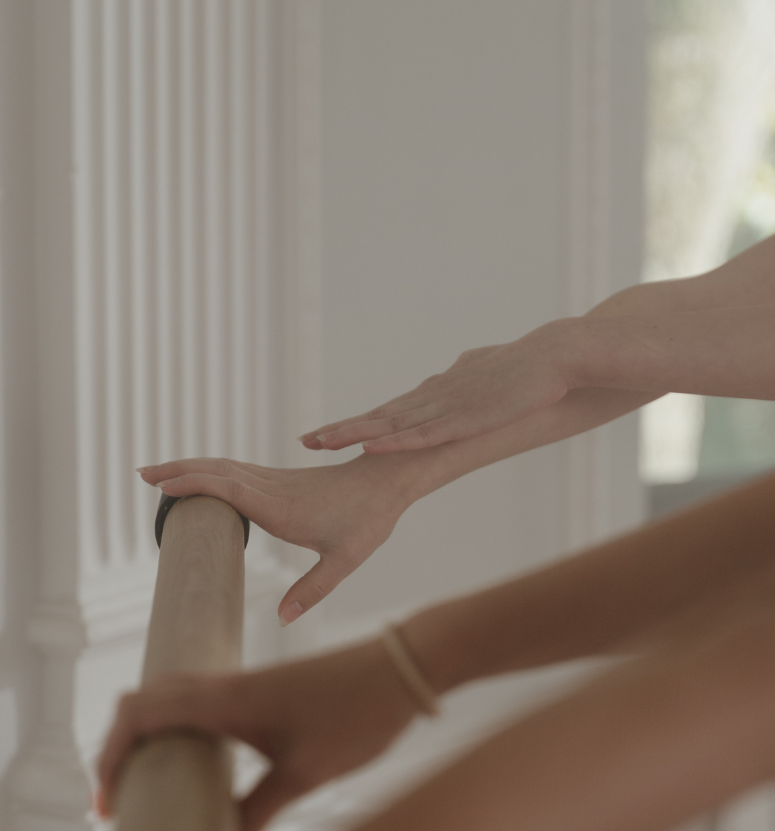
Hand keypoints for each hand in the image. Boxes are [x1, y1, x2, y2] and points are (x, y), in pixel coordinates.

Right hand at [98, 640, 418, 830]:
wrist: (404, 667)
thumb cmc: (359, 715)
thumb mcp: (307, 775)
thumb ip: (260, 812)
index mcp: (225, 700)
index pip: (138, 714)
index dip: (109, 757)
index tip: (109, 805)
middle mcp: (225, 684)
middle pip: (142, 701)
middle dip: (120, 748)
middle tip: (122, 798)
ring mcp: (243, 682)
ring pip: (169, 697)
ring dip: (148, 735)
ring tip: (150, 784)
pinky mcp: (261, 687)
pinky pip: (199, 700)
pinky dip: (178, 727)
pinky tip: (198, 763)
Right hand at [137, 455, 413, 623]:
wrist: (387, 482)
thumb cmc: (368, 521)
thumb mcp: (344, 561)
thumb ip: (312, 589)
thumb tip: (282, 618)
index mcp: (282, 507)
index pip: (228, 487)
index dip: (193, 483)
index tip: (162, 485)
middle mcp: (273, 488)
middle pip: (217, 471)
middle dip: (178, 470)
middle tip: (142, 473)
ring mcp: (276, 481)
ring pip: (224, 467)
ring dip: (190, 466)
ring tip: (158, 473)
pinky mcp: (281, 480)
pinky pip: (236, 471)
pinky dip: (210, 471)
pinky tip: (198, 478)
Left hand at [300, 322, 573, 453]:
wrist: (554, 355)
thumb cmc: (526, 365)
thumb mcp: (484, 376)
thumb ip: (464, 382)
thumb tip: (451, 375)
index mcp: (438, 392)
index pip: (388, 411)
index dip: (356, 422)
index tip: (325, 431)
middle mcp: (433, 397)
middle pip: (377, 415)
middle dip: (341, 429)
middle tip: (306, 439)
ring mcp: (446, 407)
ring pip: (390, 424)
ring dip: (354, 433)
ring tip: (321, 442)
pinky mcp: (464, 419)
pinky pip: (421, 434)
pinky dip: (393, 441)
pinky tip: (369, 446)